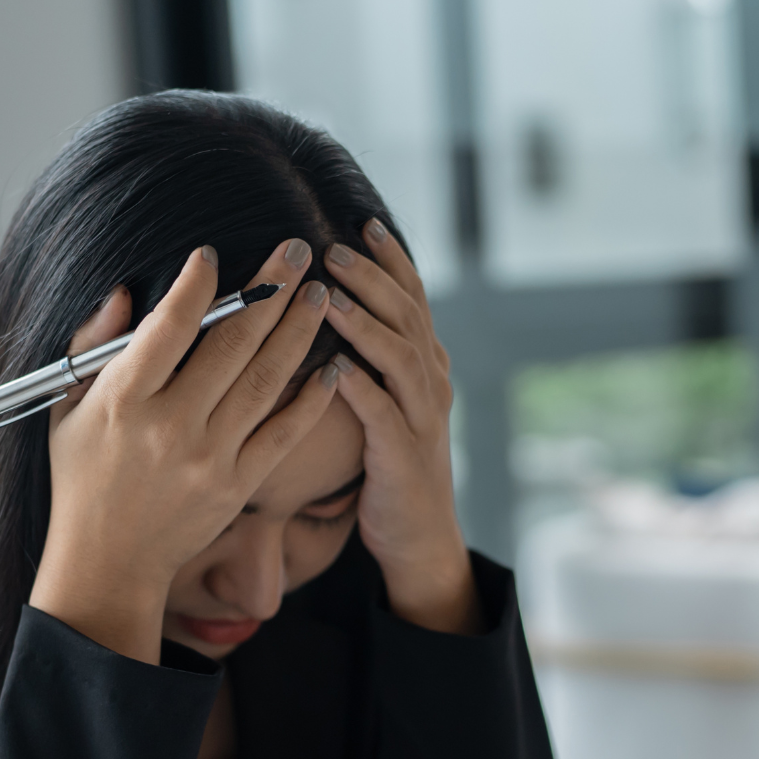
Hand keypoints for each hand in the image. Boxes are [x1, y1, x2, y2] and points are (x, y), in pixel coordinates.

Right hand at [29, 241, 338, 662]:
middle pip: (230, 346)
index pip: (167, 329)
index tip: (213, 255)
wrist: (108, 562)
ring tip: (318, 293)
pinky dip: (310, 400)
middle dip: (267, 290)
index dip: (195, 288)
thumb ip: (93, 347)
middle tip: (296, 248)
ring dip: (297, 332)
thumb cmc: (82, 478)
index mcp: (123, 401)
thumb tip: (126, 293)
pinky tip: (332, 366)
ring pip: (264, 381)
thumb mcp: (66, 410)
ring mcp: (209, 458)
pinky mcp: (238, 485)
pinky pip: (283, 434)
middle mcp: (170, 426)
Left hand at [325, 219, 479, 635]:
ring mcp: (422, 419)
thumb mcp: (389, 402)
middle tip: (333, 249)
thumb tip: (335, 309)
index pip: (413, 299)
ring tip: (327, 296)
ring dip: (364, 323)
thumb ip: (375, 359)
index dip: (392, 260)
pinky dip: (361, 388)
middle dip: (370, 279)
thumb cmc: (389, 466)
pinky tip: (335, 368)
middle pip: (406, 316)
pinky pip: (384, 414)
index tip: (363, 223)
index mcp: (427, 366)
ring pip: (399, 356)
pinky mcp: (404, 455)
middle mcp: (431, 384)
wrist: (419, 536)